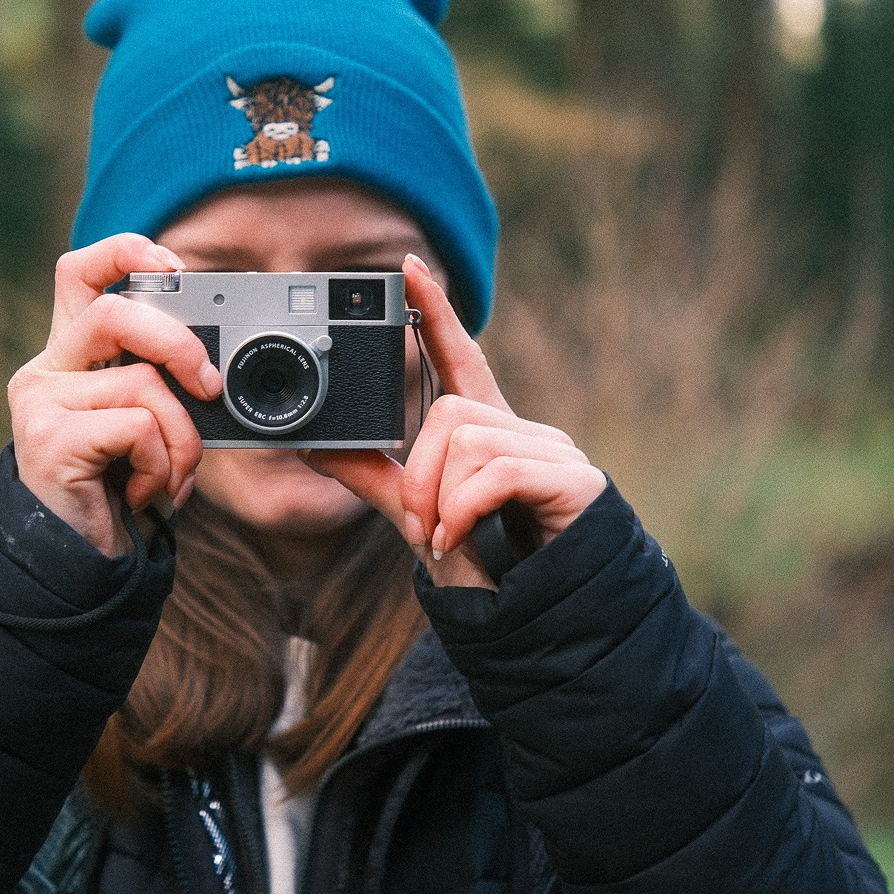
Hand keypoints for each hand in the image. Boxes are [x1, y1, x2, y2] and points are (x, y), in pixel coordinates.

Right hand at [8, 233, 222, 555]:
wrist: (81, 564)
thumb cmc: (122, 491)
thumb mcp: (149, 423)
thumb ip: (164, 381)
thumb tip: (214, 363)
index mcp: (70, 355)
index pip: (81, 271)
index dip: (127, 251)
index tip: (176, 266)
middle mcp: (46, 370)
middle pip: (116, 311)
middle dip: (179, 343)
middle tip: (209, 384)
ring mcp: (40, 403)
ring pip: (143, 382)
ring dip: (182, 437)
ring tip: (171, 476)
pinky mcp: (48, 440)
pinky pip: (137, 427)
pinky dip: (161, 465)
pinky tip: (144, 494)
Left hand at [305, 254, 605, 588]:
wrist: (546, 624)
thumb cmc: (494, 572)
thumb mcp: (421, 519)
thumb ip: (378, 481)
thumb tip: (320, 445)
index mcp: (488, 434)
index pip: (460, 358)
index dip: (435, 313)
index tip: (408, 269)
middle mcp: (525, 432)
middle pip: (449, 412)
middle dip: (418, 474)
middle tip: (420, 526)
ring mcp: (553, 453)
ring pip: (467, 439)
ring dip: (439, 499)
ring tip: (446, 539)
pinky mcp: (574, 479)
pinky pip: (496, 470)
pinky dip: (465, 509)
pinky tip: (460, 538)